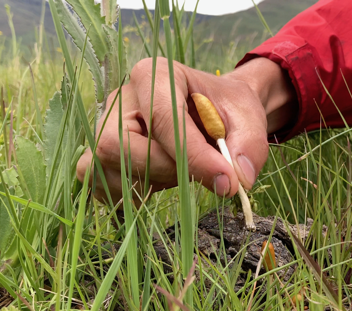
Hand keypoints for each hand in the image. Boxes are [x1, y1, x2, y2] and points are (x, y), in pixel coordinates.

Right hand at [76, 57, 296, 203]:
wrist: (214, 111)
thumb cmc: (227, 109)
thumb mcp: (249, 119)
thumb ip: (249, 147)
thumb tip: (236, 181)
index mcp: (154, 74)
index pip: (162, 119)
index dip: (192, 156)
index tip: (226, 181)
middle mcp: (120, 99)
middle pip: (118, 146)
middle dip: (164, 171)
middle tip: (202, 176)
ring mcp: (105, 127)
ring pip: (103, 169)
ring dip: (148, 183)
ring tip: (181, 172)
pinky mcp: (101, 156)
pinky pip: (102, 186)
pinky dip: (133, 194)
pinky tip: (162, 182)